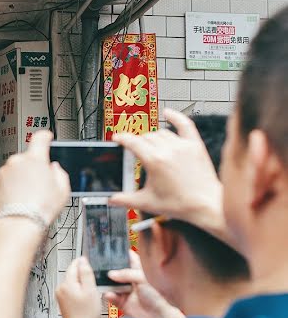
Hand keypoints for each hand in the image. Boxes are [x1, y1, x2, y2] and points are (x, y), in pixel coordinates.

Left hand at [0, 131, 70, 224]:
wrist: (20, 222)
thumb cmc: (40, 208)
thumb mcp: (63, 189)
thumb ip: (60, 173)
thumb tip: (54, 169)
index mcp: (36, 158)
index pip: (40, 138)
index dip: (46, 136)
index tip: (47, 137)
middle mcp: (18, 161)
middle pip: (28, 157)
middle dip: (34, 166)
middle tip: (41, 182)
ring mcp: (5, 171)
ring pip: (17, 168)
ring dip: (23, 175)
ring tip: (30, 193)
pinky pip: (8, 178)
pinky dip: (13, 184)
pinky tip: (20, 196)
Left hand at [56, 257, 100, 317]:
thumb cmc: (86, 314)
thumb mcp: (91, 290)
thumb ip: (86, 273)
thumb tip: (82, 260)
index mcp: (66, 284)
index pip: (73, 266)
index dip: (82, 262)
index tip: (90, 261)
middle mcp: (60, 289)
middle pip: (72, 274)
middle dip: (83, 275)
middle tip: (94, 281)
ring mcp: (60, 296)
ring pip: (73, 283)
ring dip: (81, 284)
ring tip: (90, 293)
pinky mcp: (63, 302)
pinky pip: (72, 291)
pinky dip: (79, 292)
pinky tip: (86, 300)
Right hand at [104, 251, 185, 317]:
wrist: (161, 317)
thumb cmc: (160, 297)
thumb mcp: (144, 278)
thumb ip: (127, 274)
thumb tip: (112, 274)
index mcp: (140, 270)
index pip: (128, 258)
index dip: (119, 254)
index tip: (108, 250)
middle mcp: (132, 280)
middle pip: (117, 271)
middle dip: (108, 269)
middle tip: (99, 266)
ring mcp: (127, 291)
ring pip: (112, 284)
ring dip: (106, 283)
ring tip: (101, 281)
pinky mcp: (123, 303)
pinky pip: (112, 297)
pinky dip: (109, 296)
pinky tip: (109, 294)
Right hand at [111, 109, 222, 228]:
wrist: (206, 205)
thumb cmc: (181, 204)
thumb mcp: (147, 203)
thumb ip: (125, 200)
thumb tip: (111, 199)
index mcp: (155, 161)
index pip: (133, 142)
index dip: (122, 139)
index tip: (118, 138)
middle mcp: (168, 150)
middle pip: (146, 137)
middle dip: (137, 141)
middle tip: (134, 148)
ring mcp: (183, 146)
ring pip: (161, 132)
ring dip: (152, 136)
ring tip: (150, 144)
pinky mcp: (195, 146)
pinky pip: (185, 125)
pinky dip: (176, 117)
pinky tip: (168, 113)